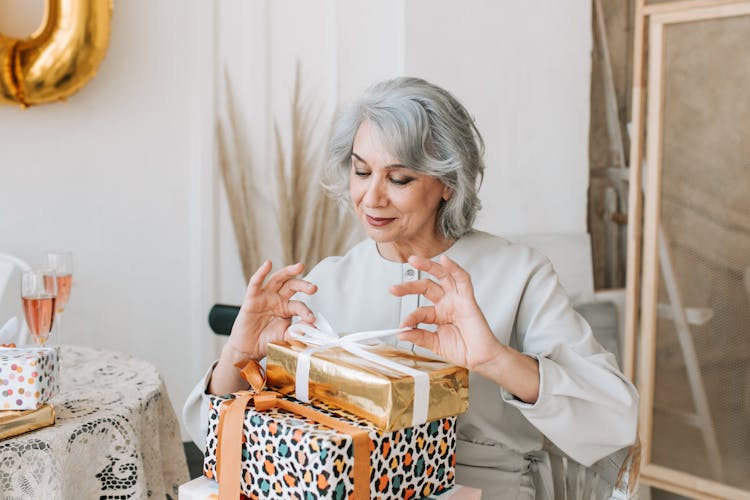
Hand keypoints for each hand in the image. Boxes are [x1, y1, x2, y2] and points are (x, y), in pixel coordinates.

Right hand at [227, 260, 316, 359]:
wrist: (248, 350)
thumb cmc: (266, 340)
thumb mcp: (286, 336)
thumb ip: (298, 332)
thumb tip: (313, 328)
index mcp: (287, 308)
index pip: (299, 305)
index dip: (306, 312)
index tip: (312, 320)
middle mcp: (277, 299)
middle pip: (292, 286)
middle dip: (304, 285)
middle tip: (313, 288)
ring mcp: (265, 297)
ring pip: (278, 279)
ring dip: (289, 271)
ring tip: (299, 267)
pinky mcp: (251, 299)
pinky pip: (255, 283)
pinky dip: (261, 272)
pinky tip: (268, 264)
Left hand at [390, 255, 502, 369]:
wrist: (481, 358)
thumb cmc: (464, 350)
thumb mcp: (435, 344)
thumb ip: (419, 337)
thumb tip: (401, 333)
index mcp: (438, 314)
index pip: (419, 310)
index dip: (410, 317)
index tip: (402, 325)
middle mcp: (447, 303)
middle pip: (426, 287)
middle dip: (409, 285)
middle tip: (394, 288)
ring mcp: (457, 299)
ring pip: (442, 276)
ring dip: (428, 266)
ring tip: (414, 261)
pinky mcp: (468, 299)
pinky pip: (462, 279)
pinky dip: (454, 268)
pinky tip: (444, 261)